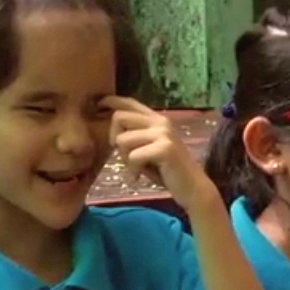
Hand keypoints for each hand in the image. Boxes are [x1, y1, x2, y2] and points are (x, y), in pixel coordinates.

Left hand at [104, 96, 219, 211]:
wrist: (193, 188)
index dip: (110, 101)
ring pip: (123, 139)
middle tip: (125, 157)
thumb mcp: (150, 149)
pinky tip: (138, 178)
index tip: (97, 105)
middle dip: (114, 139)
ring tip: (135, 169)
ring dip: (124, 158)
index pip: (129, 102)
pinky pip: (133, 156)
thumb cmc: (168, 171)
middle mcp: (161, 122)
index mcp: (157, 120)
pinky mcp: (164, 149)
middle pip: (119, 117)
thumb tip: (112, 130)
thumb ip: (136, 136)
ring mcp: (163, 134)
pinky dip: (132, 170)